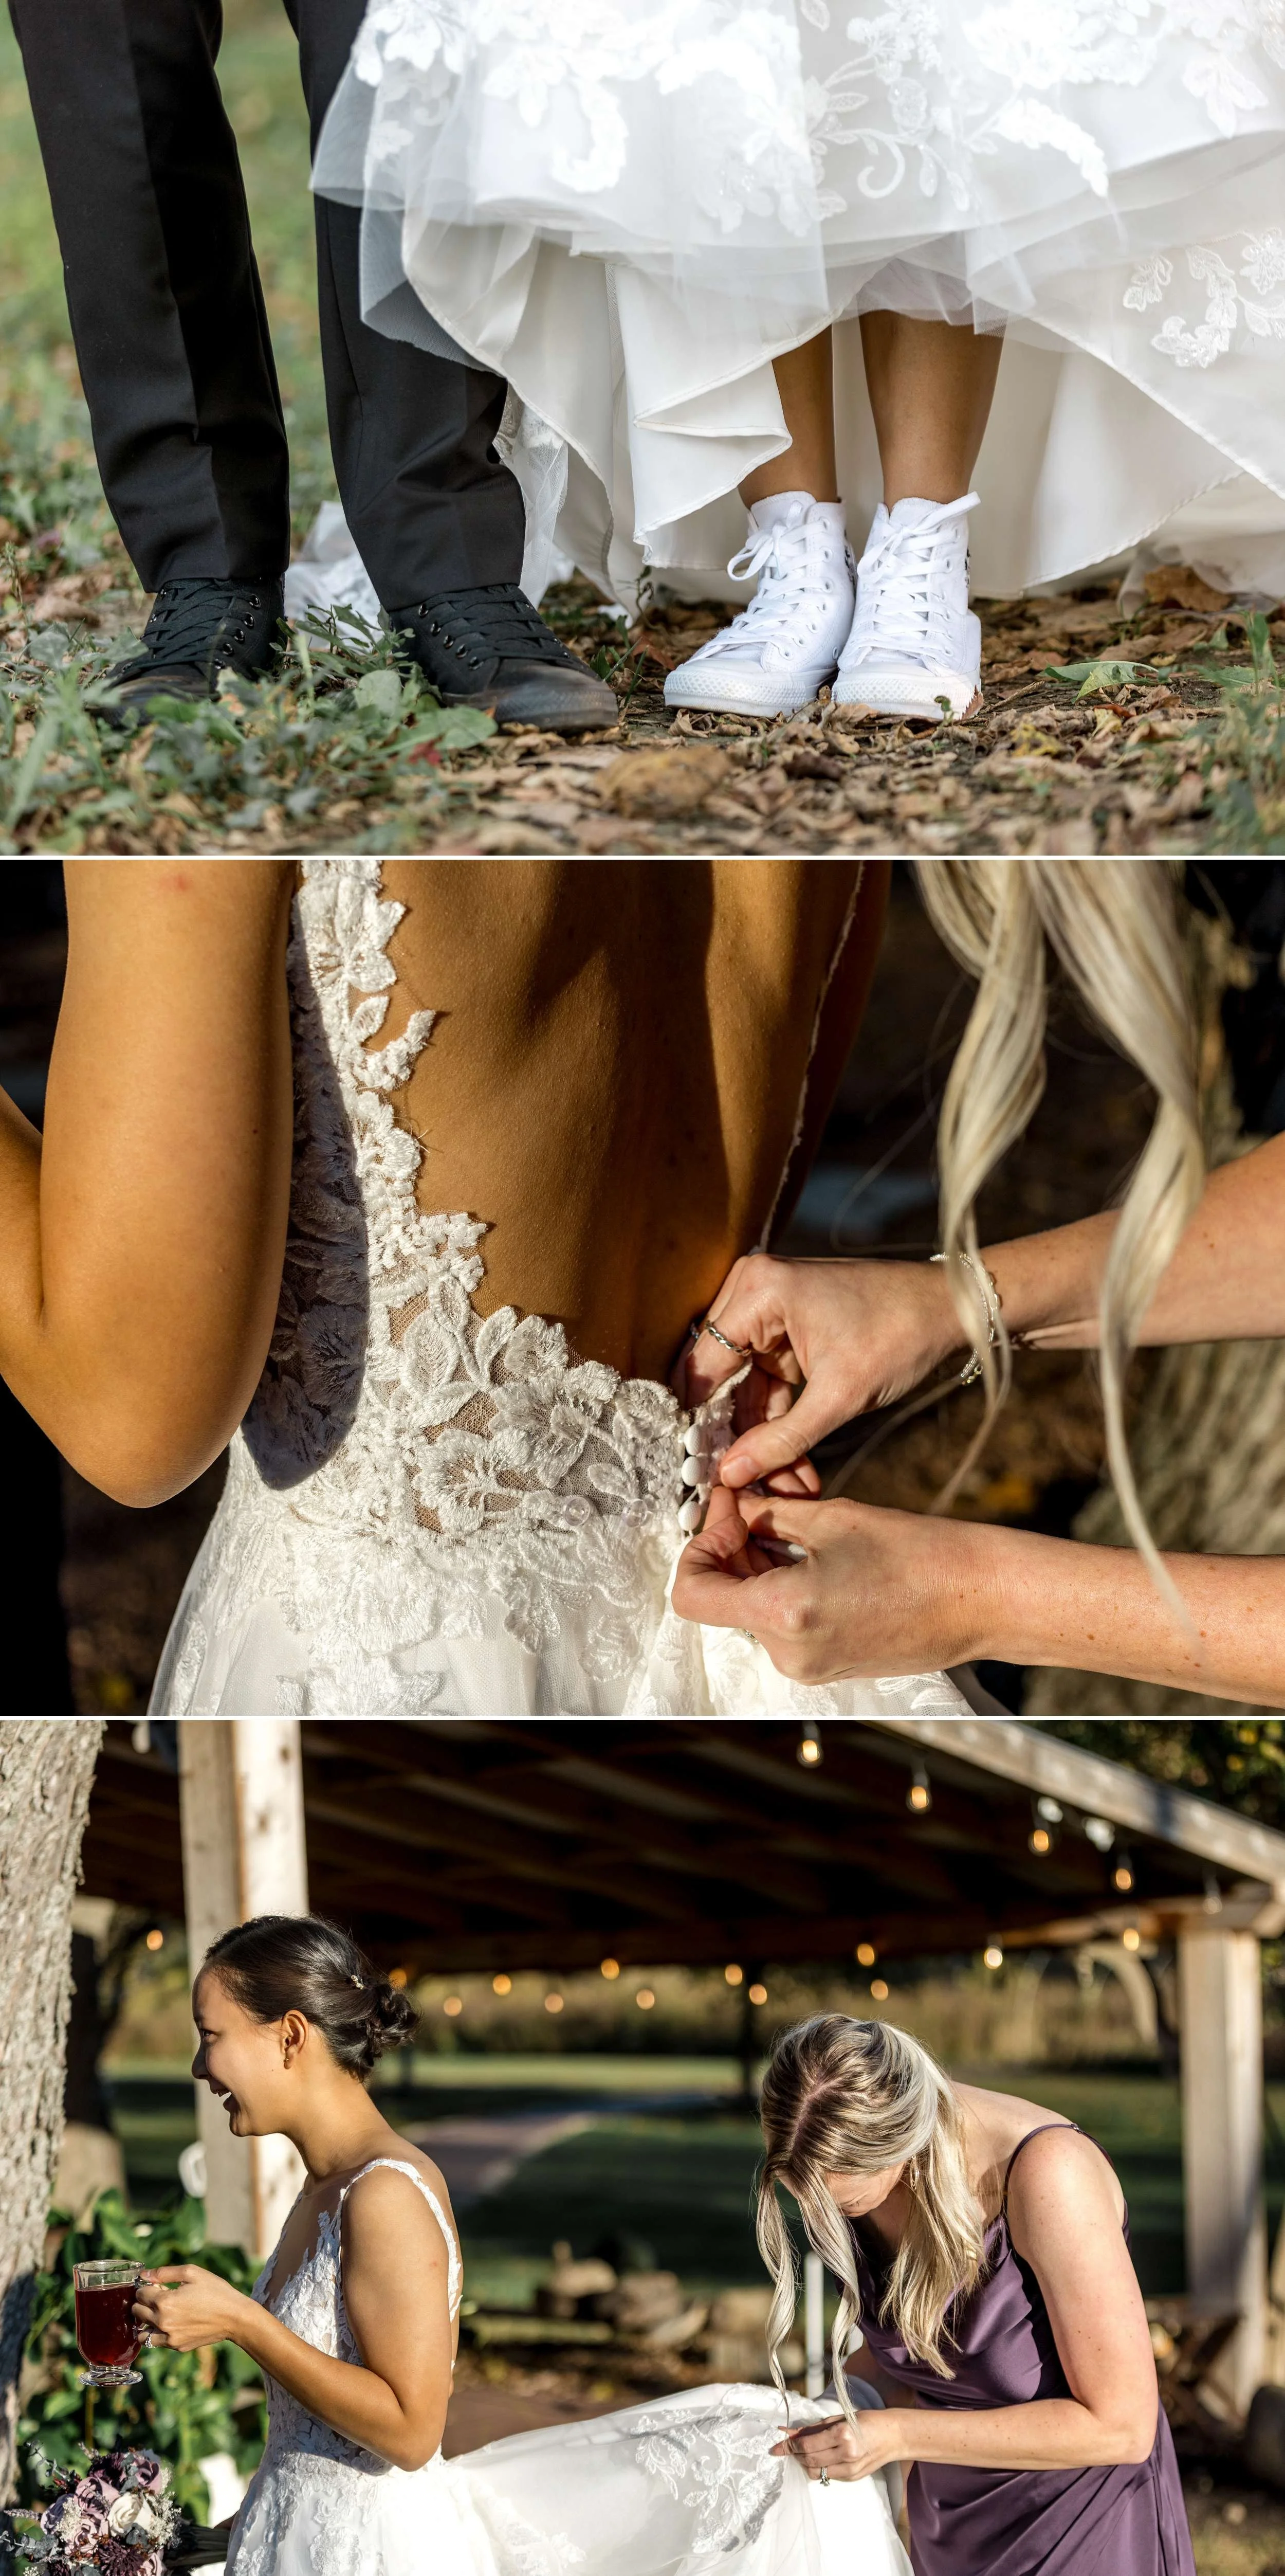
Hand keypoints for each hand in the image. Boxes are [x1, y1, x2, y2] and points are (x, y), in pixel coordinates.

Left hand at [133, 2265, 253, 2352]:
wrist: (234, 2317)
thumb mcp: (192, 2273)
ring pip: (142, 2332)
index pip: (140, 2294)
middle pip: (137, 2312)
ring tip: (159, 2313)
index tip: (157, 2285)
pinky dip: (157, 2333)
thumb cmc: (215, 2290)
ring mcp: (169, 2338)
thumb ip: (164, 2272)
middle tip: (159, 2296)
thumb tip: (144, 2275)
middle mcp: (163, 2322)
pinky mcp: (176, 2347)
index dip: (146, 2287)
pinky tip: (171, 2323)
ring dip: (146, 2322)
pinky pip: (156, 2342)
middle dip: (143, 2302)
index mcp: (165, 2302)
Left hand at [671, 1486, 999, 1682]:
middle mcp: (787, 1652)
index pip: (691, 1593)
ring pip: (752, 1610)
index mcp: (782, 1613)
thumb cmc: (917, 1555)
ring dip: (757, 1566)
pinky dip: (783, 1588)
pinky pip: (783, 1625)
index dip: (698, 1547)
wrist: (981, 1599)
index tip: (728, 1514)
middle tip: (755, 1503)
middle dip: (731, 1548)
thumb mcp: (830, 1518)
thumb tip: (732, 1506)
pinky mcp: (828, 1668)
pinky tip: (814, 1555)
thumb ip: (767, 1515)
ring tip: (792, 1524)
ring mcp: (808, 1667)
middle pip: (722, 1599)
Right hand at [680, 1256, 962, 1489]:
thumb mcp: (840, 1396)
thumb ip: (782, 1438)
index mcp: (758, 1291)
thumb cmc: (900, 1336)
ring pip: (742, 1386)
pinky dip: (777, 1420)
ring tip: (779, 1487)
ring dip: (758, 1436)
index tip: (699, 1471)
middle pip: (719, 1377)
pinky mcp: (786, 1329)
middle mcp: (752, 1291)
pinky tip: (788, 1467)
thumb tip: (730, 1474)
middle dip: (734, 1436)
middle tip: (741, 1487)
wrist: (952, 1309)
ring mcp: (768, 1309)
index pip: (704, 1365)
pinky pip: (766, 1381)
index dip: (700, 1421)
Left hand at [770, 2411, 905, 2481]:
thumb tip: (789, 2432)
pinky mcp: (852, 2478)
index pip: (807, 2445)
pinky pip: (828, 2475)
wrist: (893, 2436)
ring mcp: (850, 2469)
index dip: (789, 2446)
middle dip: (794, 2454)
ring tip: (803, 2452)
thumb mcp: (839, 2418)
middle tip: (786, 2447)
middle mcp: (846, 2455)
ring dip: (805, 2462)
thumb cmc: (866, 2420)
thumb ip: (814, 2428)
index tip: (775, 2446)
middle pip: (808, 2460)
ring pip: (816, 2472)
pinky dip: (819, 2467)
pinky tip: (821, 2456)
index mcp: (842, 2435)